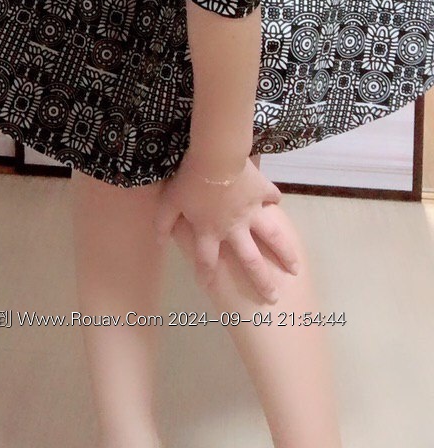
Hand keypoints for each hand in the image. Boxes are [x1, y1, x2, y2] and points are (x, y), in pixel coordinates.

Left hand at [153, 153, 298, 304]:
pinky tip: (278, 203)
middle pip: (250, 261)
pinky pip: (272, 198)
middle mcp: (234, 228)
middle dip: (262, 281)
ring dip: (284, 254)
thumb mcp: (169, 202)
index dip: (206, 275)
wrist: (217, 156)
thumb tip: (158, 242)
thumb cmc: (190, 180)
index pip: (207, 261)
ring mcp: (252, 212)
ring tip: (295, 268)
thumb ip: (163, 223)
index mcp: (210, 231)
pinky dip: (274, 200)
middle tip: (273, 297)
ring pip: (272, 238)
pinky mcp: (262, 192)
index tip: (210, 287)